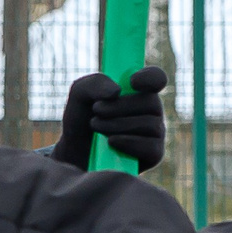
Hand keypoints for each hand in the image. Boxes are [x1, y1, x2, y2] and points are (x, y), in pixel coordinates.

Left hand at [50, 67, 169, 170]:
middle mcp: (151, 111)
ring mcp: (155, 133)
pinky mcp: (153, 155)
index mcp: (139, 91)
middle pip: (151, 101)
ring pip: (150, 124)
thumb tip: (116, 91)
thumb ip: (94, 84)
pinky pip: (151, 147)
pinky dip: (128, 142)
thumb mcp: (80, 96)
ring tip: (96, 126)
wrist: (74, 155)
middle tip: (96, 110)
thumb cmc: (82, 121)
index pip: (157, 78)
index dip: (150, 77)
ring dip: (118, 124)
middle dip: (120, 106)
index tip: (131, 82)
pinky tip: (111, 142)